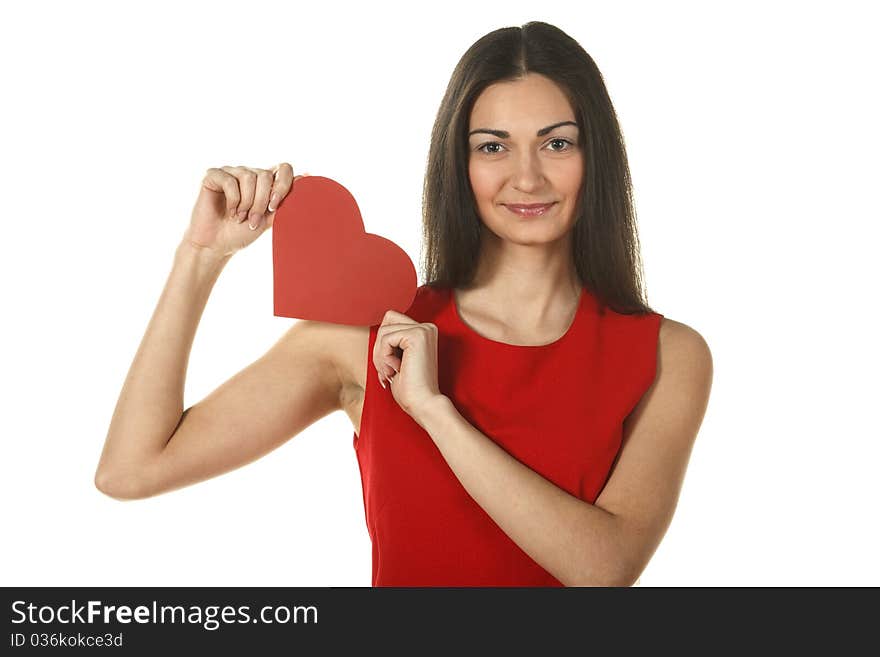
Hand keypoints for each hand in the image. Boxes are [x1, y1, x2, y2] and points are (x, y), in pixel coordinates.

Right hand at [183, 162, 307, 258]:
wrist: (217, 245)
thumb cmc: (242, 232)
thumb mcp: (269, 219)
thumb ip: (285, 201)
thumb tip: (306, 178)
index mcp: (265, 182)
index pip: (284, 169)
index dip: (283, 186)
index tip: (274, 207)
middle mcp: (249, 174)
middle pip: (265, 175)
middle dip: (262, 202)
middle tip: (253, 220)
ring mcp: (231, 172)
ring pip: (248, 177)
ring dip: (247, 203)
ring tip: (241, 217)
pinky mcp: (213, 175)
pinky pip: (229, 181)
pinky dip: (233, 200)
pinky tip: (230, 211)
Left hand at [373, 310, 445, 420]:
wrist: (423, 404)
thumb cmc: (410, 389)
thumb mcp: (397, 359)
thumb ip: (390, 343)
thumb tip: (373, 329)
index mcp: (424, 332)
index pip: (391, 322)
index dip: (383, 344)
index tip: (390, 368)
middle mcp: (427, 327)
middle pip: (386, 321)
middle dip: (380, 347)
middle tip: (388, 370)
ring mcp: (424, 329)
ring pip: (383, 330)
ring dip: (380, 356)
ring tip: (391, 373)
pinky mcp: (417, 335)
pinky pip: (385, 338)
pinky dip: (384, 357)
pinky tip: (396, 370)